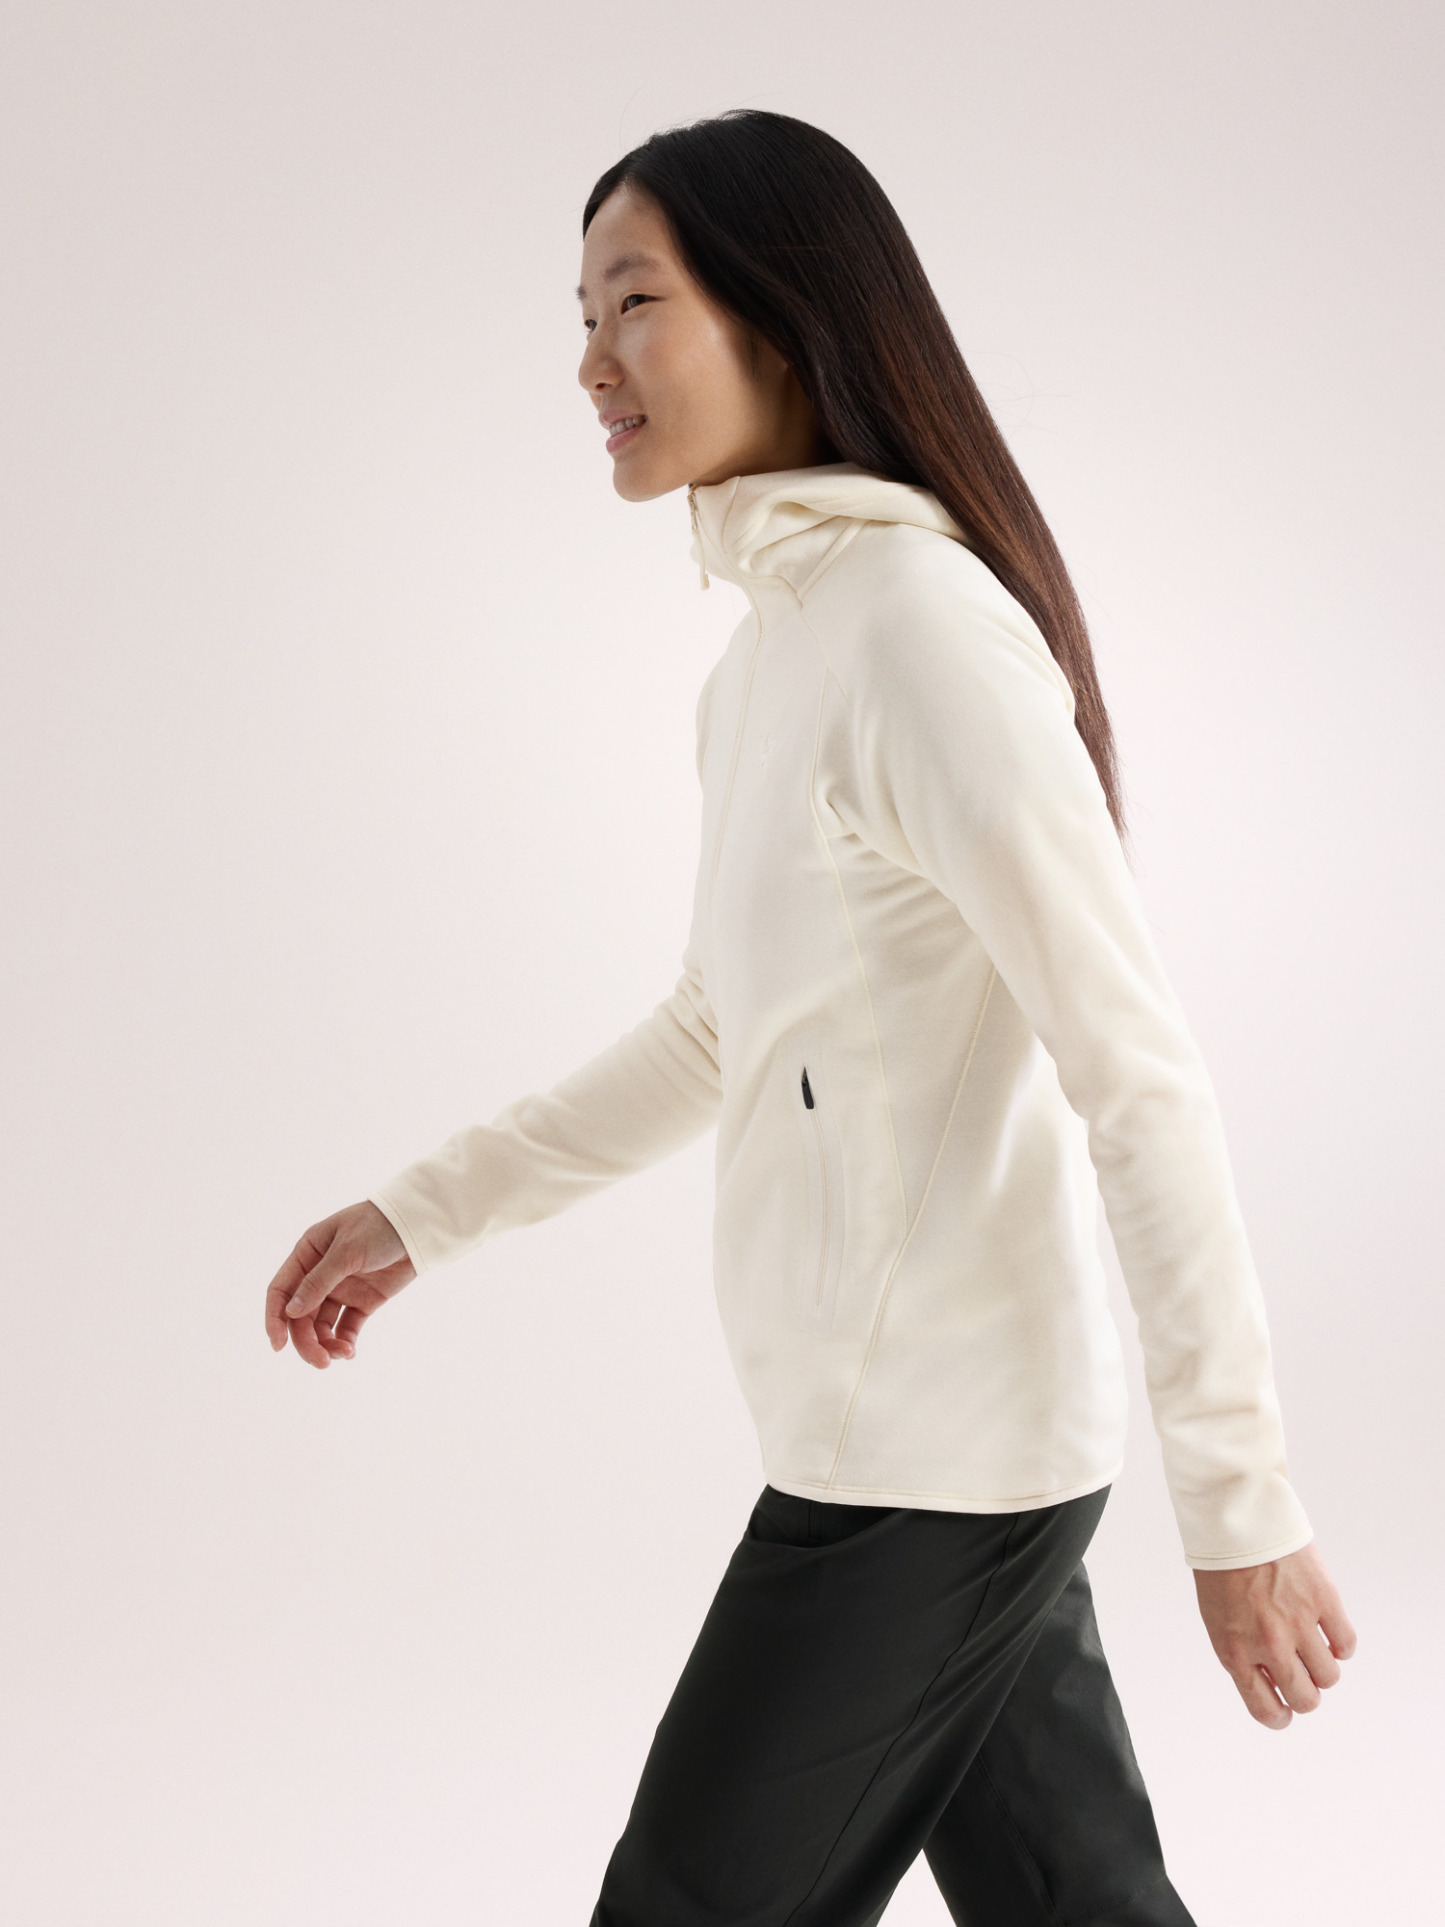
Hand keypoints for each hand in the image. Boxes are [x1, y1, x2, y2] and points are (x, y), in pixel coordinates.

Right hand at [264, 1201, 415, 1368]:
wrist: (417, 1226)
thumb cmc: (378, 1226)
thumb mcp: (346, 1251)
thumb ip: (319, 1281)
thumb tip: (290, 1312)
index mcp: (307, 1255)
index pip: (281, 1292)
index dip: (275, 1319)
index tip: (279, 1346)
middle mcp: (319, 1275)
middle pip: (301, 1316)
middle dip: (307, 1341)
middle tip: (321, 1361)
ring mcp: (341, 1289)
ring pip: (322, 1326)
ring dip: (326, 1345)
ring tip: (344, 1354)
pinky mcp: (363, 1301)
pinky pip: (346, 1327)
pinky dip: (344, 1341)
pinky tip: (350, 1351)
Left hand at [1194, 1542, 1356, 1728]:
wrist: (1237, 1522)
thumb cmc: (1222, 1571)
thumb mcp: (1219, 1621)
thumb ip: (1243, 1658)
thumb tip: (1274, 1688)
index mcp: (1236, 1652)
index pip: (1267, 1710)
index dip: (1280, 1716)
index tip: (1286, 1711)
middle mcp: (1269, 1645)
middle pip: (1306, 1698)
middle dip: (1305, 1692)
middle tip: (1301, 1673)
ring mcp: (1299, 1623)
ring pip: (1329, 1676)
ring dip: (1323, 1667)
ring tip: (1311, 1646)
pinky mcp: (1324, 1601)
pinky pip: (1346, 1644)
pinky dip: (1341, 1644)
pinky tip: (1328, 1632)